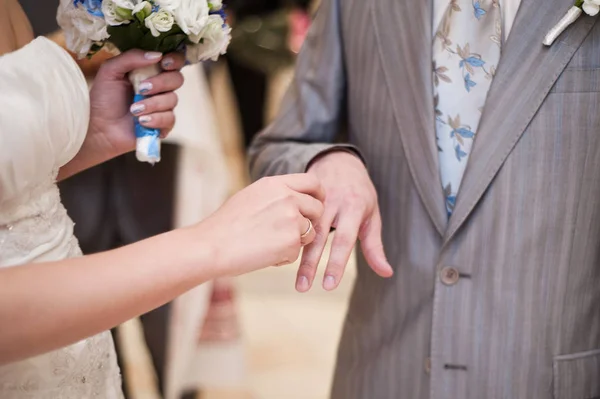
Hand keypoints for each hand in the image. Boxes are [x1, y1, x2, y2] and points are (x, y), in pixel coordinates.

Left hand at [87, 50, 184, 159]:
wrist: (99, 128)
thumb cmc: (103, 99)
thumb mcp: (110, 71)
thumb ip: (131, 58)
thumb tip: (157, 55)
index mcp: (150, 71)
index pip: (173, 61)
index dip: (175, 60)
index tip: (164, 63)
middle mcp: (160, 88)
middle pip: (177, 79)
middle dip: (161, 83)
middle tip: (141, 89)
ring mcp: (163, 107)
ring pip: (173, 100)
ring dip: (152, 104)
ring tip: (133, 110)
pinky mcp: (163, 124)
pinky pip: (170, 119)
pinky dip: (156, 119)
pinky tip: (141, 121)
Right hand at [196, 174, 324, 275]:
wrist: (212, 245)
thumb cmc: (226, 224)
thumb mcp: (251, 196)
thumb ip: (275, 194)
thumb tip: (293, 196)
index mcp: (276, 184)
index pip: (312, 182)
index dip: (318, 194)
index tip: (317, 203)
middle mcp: (287, 198)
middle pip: (318, 208)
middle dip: (311, 222)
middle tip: (293, 233)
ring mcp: (292, 220)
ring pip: (310, 233)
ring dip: (295, 242)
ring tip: (268, 244)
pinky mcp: (291, 242)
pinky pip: (297, 252)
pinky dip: (283, 258)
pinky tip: (262, 255)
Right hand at [296, 151, 393, 291]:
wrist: (339, 161)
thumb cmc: (359, 194)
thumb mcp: (371, 216)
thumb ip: (375, 246)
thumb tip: (386, 273)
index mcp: (353, 207)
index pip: (344, 239)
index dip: (336, 264)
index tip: (329, 286)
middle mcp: (333, 201)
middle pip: (319, 237)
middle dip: (310, 264)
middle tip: (303, 288)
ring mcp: (314, 198)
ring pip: (302, 228)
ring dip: (297, 255)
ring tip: (294, 279)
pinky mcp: (300, 195)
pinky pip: (293, 217)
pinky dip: (288, 237)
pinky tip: (280, 255)